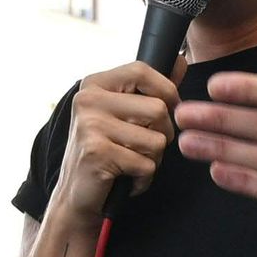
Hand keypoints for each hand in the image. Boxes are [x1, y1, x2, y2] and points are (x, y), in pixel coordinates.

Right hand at [53, 62, 180, 220]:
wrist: (76, 196)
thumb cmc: (107, 153)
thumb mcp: (125, 115)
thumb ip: (152, 89)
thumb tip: (180, 61)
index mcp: (94, 85)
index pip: (142, 70)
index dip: (167, 91)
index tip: (167, 110)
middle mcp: (88, 100)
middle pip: (158, 109)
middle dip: (163, 134)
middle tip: (141, 147)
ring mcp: (90, 125)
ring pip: (157, 140)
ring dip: (153, 159)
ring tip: (130, 162)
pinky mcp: (97, 152)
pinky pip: (147, 164)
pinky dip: (143, 178)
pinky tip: (124, 177)